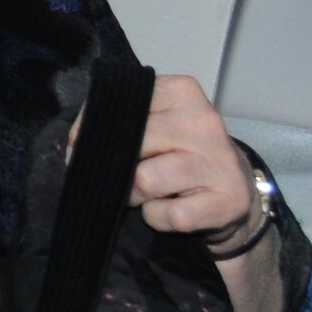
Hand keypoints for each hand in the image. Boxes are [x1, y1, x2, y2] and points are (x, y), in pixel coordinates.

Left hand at [67, 73, 256, 244]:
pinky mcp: (227, 201)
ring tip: (147, 194)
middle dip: (117, 167)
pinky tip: (169, 210)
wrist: (236, 192)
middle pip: (132, 144)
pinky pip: (168, 215)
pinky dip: (158, 218)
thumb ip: (120, 122)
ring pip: (146, 180)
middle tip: (123, 178)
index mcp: (181, 92)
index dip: (93, 128)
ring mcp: (219, 161)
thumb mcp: (157, 125)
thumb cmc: (182, 154)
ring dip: (136, 196)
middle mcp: (204, 120)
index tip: (84, 144)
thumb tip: (76, 143)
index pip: (121, 103)